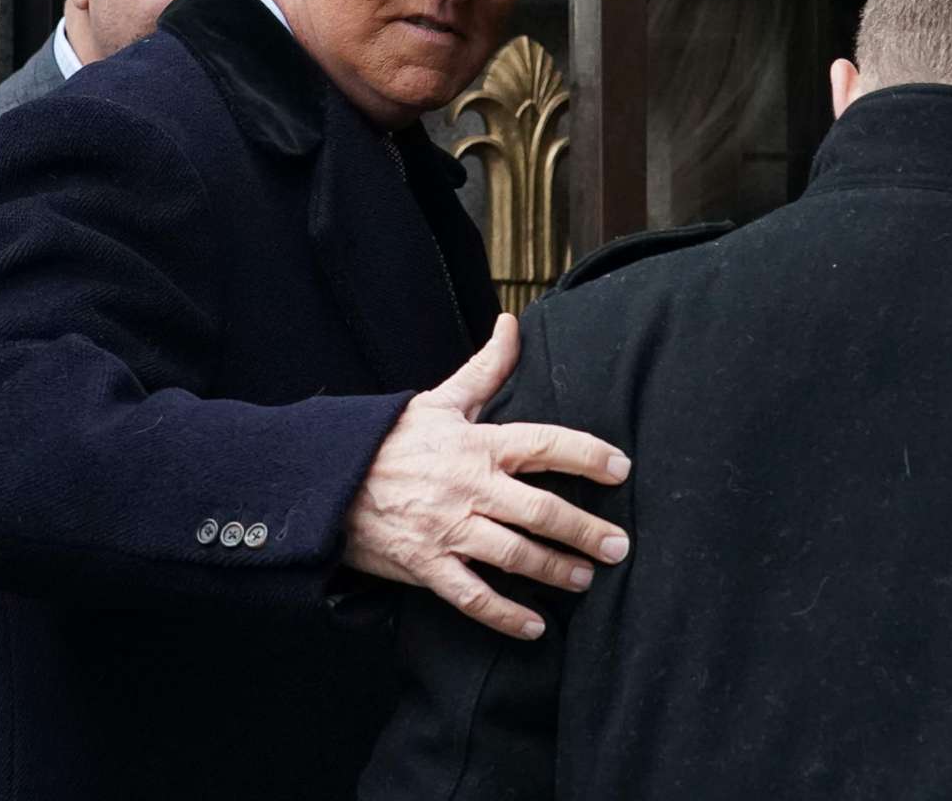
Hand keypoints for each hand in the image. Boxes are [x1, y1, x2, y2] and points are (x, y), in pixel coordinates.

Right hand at [341, 313, 633, 640]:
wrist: (329, 480)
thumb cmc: (392, 440)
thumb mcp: (440, 399)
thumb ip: (486, 368)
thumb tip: (512, 324)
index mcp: (477, 445)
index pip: (545, 445)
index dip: (588, 455)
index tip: (621, 468)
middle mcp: (469, 488)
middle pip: (541, 511)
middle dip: (586, 530)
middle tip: (619, 546)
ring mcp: (448, 530)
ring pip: (515, 556)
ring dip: (556, 571)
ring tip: (585, 579)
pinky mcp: (426, 566)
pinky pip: (473, 597)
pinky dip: (506, 616)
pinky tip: (534, 627)